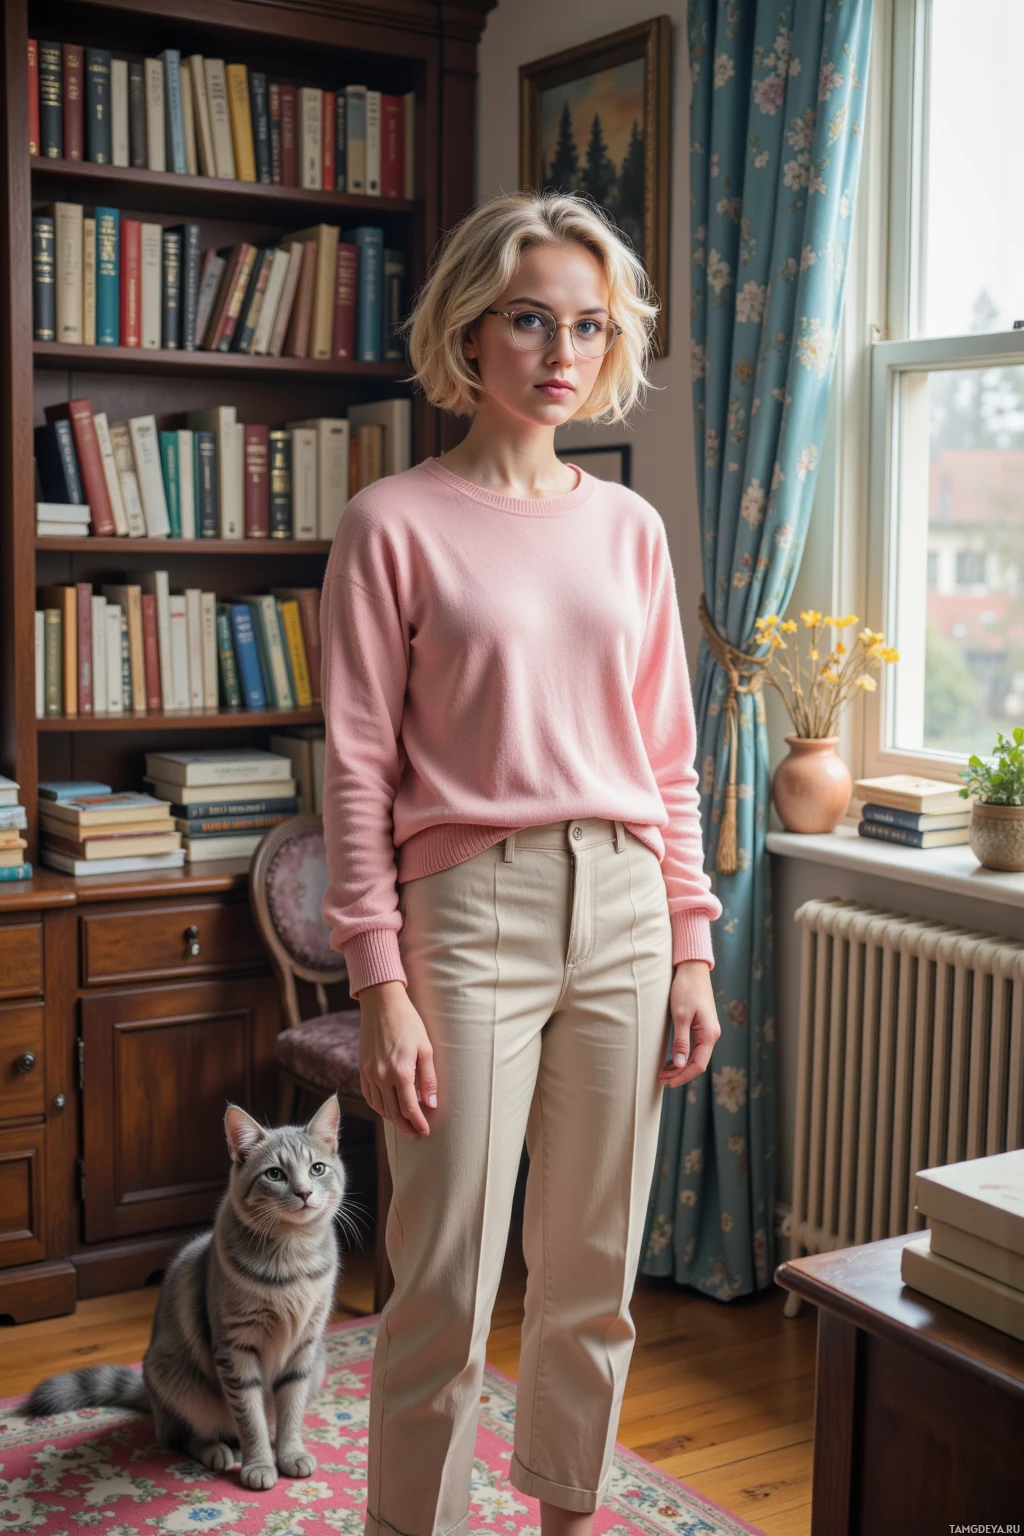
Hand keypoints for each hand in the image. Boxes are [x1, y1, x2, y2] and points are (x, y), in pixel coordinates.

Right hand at [357, 980, 436, 1137]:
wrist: (381, 1004)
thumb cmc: (408, 1023)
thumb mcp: (426, 1049)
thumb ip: (428, 1079)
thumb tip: (431, 1104)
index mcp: (401, 1072)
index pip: (409, 1109)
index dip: (418, 1124)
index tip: (425, 1132)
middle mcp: (382, 1076)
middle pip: (393, 1113)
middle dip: (406, 1127)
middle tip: (416, 1135)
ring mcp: (369, 1073)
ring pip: (379, 1107)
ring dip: (392, 1120)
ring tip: (405, 1125)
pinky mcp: (362, 1069)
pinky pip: (369, 1096)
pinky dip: (378, 1107)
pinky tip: (387, 1110)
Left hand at [657, 960, 719, 1088]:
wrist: (692, 969)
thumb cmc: (686, 990)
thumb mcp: (680, 1016)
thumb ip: (681, 1042)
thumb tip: (680, 1065)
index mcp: (709, 1034)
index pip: (698, 1064)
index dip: (683, 1076)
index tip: (667, 1082)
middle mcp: (712, 1035)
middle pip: (698, 1063)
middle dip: (680, 1074)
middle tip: (662, 1080)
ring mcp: (708, 1031)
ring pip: (696, 1056)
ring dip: (681, 1066)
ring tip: (664, 1072)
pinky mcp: (702, 1026)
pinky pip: (695, 1047)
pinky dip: (683, 1056)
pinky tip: (672, 1060)